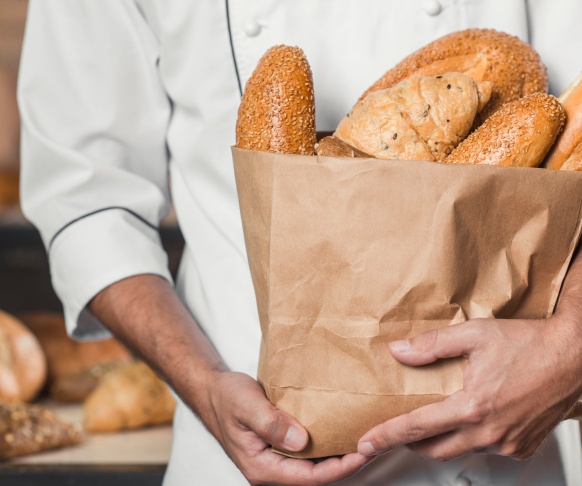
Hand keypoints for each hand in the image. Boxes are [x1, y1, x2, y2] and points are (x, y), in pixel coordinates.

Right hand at [206, 371, 372, 484]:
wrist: (214, 391)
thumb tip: (300, 441)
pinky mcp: (283, 445)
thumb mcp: (245, 406)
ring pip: (316, 463)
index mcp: (262, 467)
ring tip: (366, 437)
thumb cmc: (226, 398)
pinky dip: (329, 441)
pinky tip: (344, 428)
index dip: (340, 468)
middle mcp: (273, 468)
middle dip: (348, 463)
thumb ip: (270, 424)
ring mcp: (278, 458)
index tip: (363, 452)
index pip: (310, 477)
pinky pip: (311, 450)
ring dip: (341, 453)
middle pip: (318, 474)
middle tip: (375, 444)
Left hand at [357, 316, 581, 460]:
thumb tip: (399, 351)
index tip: (366, 444)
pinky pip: (488, 449)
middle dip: (411, 442)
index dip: (387, 436)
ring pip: (461, 450)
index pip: (417, 427)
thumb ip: (432, 345)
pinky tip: (474, 419)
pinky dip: (473, 438)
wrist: (574, 356)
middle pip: (435, 448)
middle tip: (397, 430)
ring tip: (436, 419)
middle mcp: (490, 431)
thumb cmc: (530, 344)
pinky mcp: (523, 447)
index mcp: (473, 406)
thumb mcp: (474, 334)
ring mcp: (508, 443)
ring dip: (443, 439)